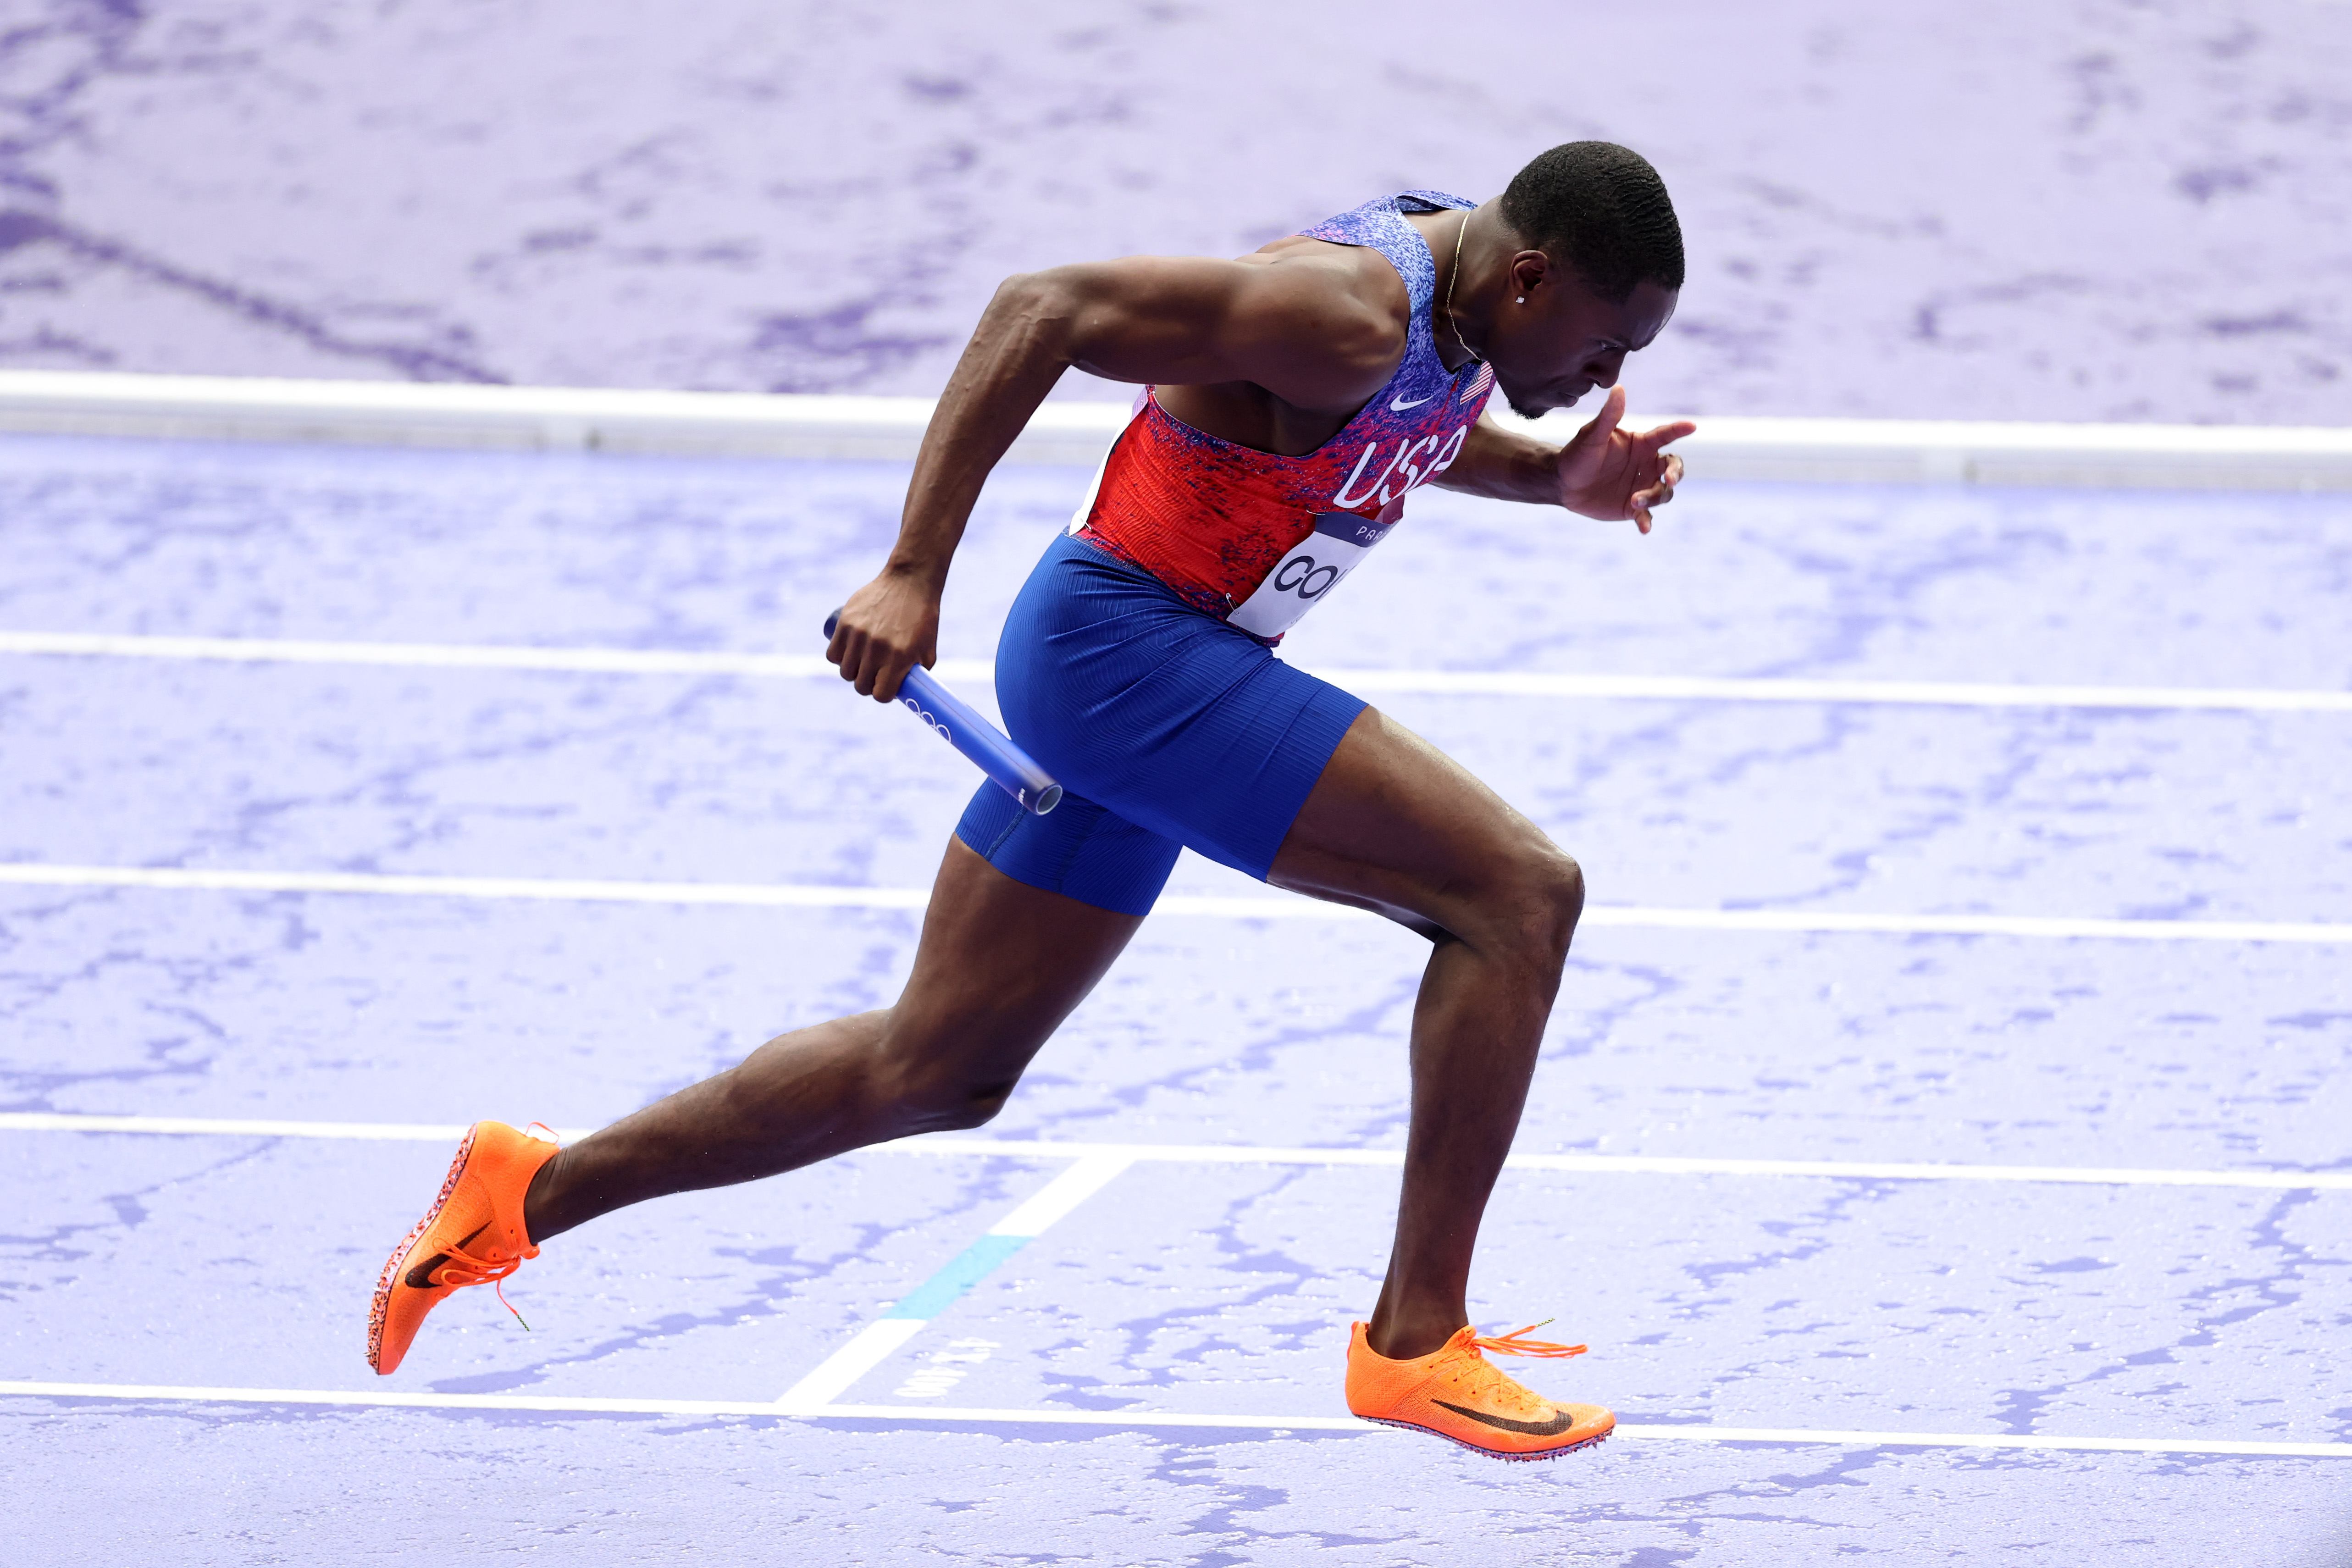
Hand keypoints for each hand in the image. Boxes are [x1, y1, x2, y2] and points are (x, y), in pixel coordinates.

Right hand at [827, 569, 939, 700]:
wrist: (909, 582)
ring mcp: (859, 635)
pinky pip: (833, 654)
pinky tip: (848, 655)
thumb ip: (918, 674)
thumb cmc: (922, 618)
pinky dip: (839, 658)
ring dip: (853, 673)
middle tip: (874, 676)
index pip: (881, 694)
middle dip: (868, 685)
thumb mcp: (928, 649)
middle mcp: (878, 648)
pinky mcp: (846, 622)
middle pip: (861, 685)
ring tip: (861, 664)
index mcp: (900, 657)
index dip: (883, 694)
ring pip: (845, 671)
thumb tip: (906, 694)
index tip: (885, 688)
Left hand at [1553, 386, 1695, 534]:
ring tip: (1634, 501)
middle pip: (1673, 468)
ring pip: (1663, 493)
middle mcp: (1646, 465)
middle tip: (1669, 480)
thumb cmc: (1577, 455)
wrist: (1563, 485)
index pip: (1665, 435)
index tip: (1691, 425)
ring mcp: (1642, 487)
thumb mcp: (1592, 436)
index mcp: (1641, 445)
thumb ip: (1608, 416)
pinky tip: (1644, 529)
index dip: (1679, 430)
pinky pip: (1647, 516)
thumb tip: (1618, 388)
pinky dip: (1647, 522)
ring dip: (1653, 498)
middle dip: (1676, 473)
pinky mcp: (1633, 508)